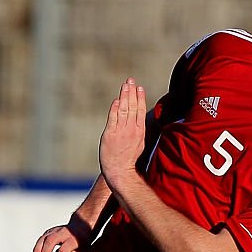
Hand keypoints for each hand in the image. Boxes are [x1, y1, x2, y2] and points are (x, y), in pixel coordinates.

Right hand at [32, 214, 93, 251]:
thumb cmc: (82, 239)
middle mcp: (63, 233)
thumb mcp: (84, 250)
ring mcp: (55, 231)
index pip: (63, 250)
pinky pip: (41, 239)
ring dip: (37, 250)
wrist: (81, 225)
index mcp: (73, 239)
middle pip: (50, 241)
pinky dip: (38, 247)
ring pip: (43, 238)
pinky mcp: (50, 231)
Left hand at [99, 77, 145, 192]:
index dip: (140, 98)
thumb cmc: (128, 159)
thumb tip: (139, 120)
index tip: (140, 87)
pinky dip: (114, 108)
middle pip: (132, 107)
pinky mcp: (110, 134)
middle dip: (131, 92)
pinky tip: (116, 100)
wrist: (120, 171)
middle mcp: (131, 129)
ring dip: (124, 96)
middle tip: (130, 80)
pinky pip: (113, 119)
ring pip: (123, 110)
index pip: (140, 110)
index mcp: (140, 131)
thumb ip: (138, 130)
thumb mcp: (139, 143)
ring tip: (125, 85)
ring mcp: (121, 131)